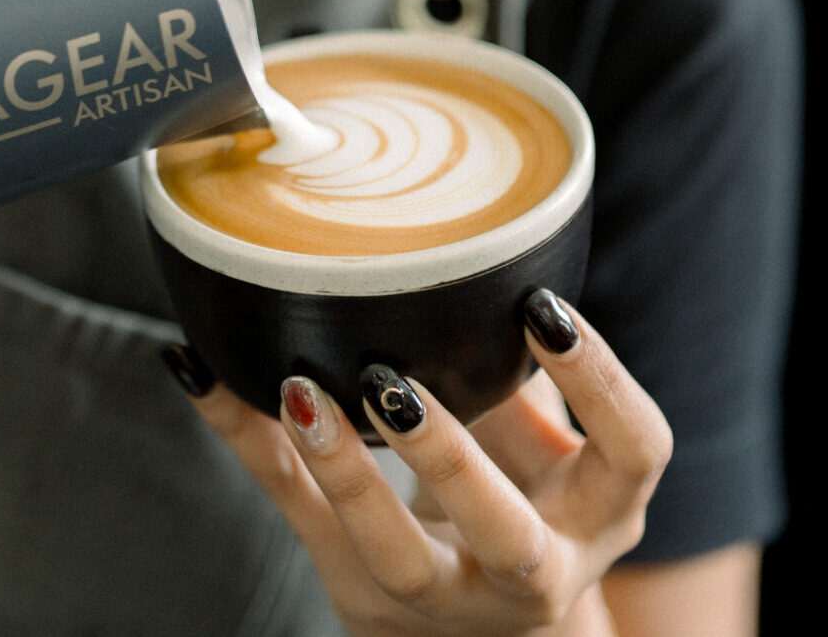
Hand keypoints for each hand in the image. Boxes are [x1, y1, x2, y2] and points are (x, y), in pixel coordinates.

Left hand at [176, 292, 670, 634]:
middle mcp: (534, 571)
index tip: (541, 307)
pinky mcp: (356, 590)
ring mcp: (444, 599)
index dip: (600, 381)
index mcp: (598, 511)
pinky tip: (194, 367)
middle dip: (448, 464)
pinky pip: (289, 509)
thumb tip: (476, 229)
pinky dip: (238, 432)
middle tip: (393, 384)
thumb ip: (515, 357)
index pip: (633, 451)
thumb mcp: (541, 435)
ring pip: (394, 556)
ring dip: (344, 473)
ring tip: (300, 389)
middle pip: (505, 535)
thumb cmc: (515, 488)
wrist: (480, 626)